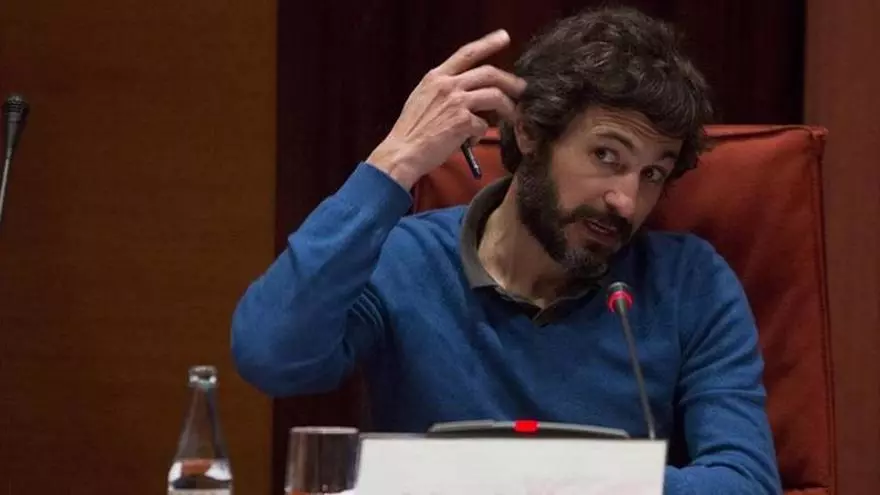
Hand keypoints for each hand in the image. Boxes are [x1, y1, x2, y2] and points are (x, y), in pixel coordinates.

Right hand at [367, 29, 525, 188]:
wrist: (402, 152)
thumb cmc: (411, 132)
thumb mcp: (422, 99)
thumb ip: (443, 90)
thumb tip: (467, 93)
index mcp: (436, 77)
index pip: (466, 53)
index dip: (488, 43)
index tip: (503, 37)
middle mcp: (447, 85)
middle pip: (489, 73)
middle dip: (510, 80)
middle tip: (521, 88)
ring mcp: (456, 102)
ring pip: (495, 96)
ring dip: (508, 107)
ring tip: (514, 116)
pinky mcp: (463, 121)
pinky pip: (483, 126)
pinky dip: (480, 135)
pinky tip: (470, 141)